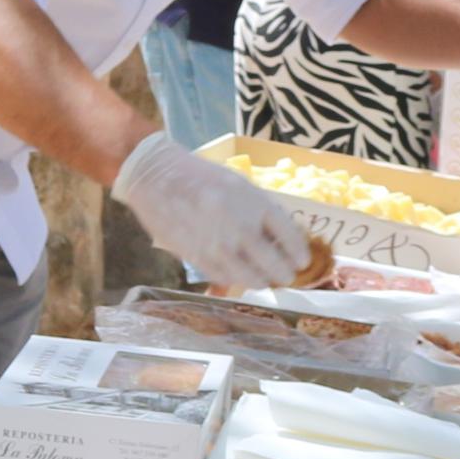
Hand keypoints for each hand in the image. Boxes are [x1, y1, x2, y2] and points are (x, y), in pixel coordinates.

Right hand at [113, 131, 310, 287]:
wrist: (157, 177)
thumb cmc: (202, 177)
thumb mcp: (240, 185)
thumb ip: (261, 211)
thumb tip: (280, 239)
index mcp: (257, 204)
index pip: (291, 238)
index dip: (300, 254)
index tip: (302, 261)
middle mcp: (242, 229)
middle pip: (277, 266)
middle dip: (285, 275)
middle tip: (286, 276)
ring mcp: (220, 247)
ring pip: (253, 280)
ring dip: (262, 281)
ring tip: (263, 279)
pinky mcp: (199, 259)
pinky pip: (226, 279)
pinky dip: (236, 279)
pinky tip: (237, 272)